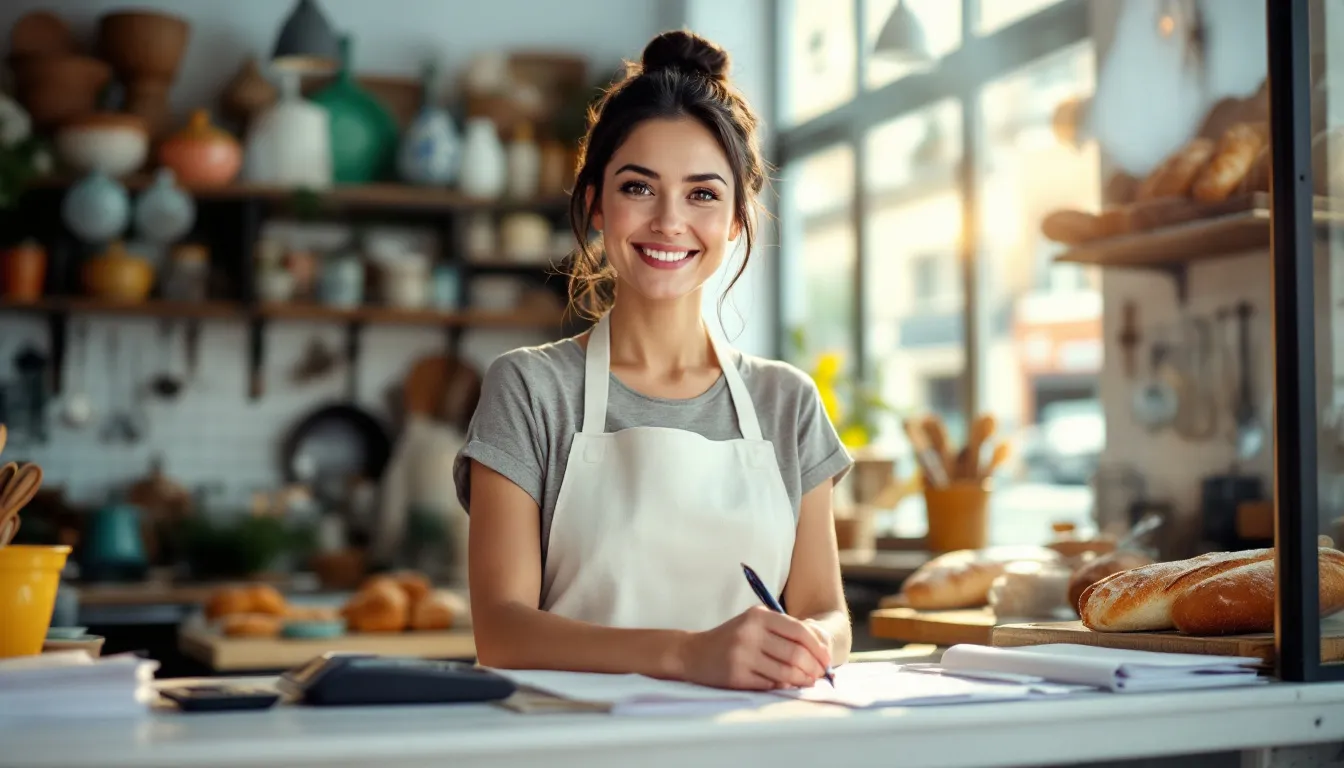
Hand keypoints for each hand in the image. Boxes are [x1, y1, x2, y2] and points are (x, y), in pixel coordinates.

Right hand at [677, 606, 832, 689]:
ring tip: (807, 681)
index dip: (817, 648)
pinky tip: (786, 684)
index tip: (826, 660)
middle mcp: (750, 633)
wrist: (694, 653)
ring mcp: (742, 655)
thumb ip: (783, 631)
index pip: (799, 631)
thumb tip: (819, 651)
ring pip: (786, 672)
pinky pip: (770, 684)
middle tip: (819, 675)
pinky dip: (782, 686)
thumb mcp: (754, 624)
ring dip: (802, 680)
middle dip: (813, 667)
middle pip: (796, 654)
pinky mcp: (737, 675)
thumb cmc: (732, 638)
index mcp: (758, 616)